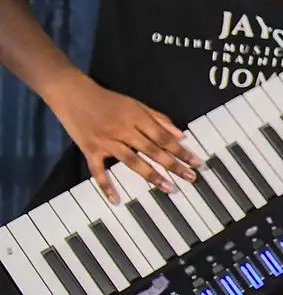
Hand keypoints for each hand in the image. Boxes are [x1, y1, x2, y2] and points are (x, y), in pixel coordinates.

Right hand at [52, 77, 200, 201]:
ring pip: (132, 161)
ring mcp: (106, 141)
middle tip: (191, 178)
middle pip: (152, 150)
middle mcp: (123, 130)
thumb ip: (158, 119)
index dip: (181, 150)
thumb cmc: (107, 99)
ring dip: (151, 175)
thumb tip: (180, 135)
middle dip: (173, 165)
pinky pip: (98, 171)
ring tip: (168, 188)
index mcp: (136, 117)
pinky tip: (116, 200)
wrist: (72, 94)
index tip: (197, 162)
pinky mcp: (89, 150)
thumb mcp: (136, 104)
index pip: (164, 137)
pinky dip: (106, 186)